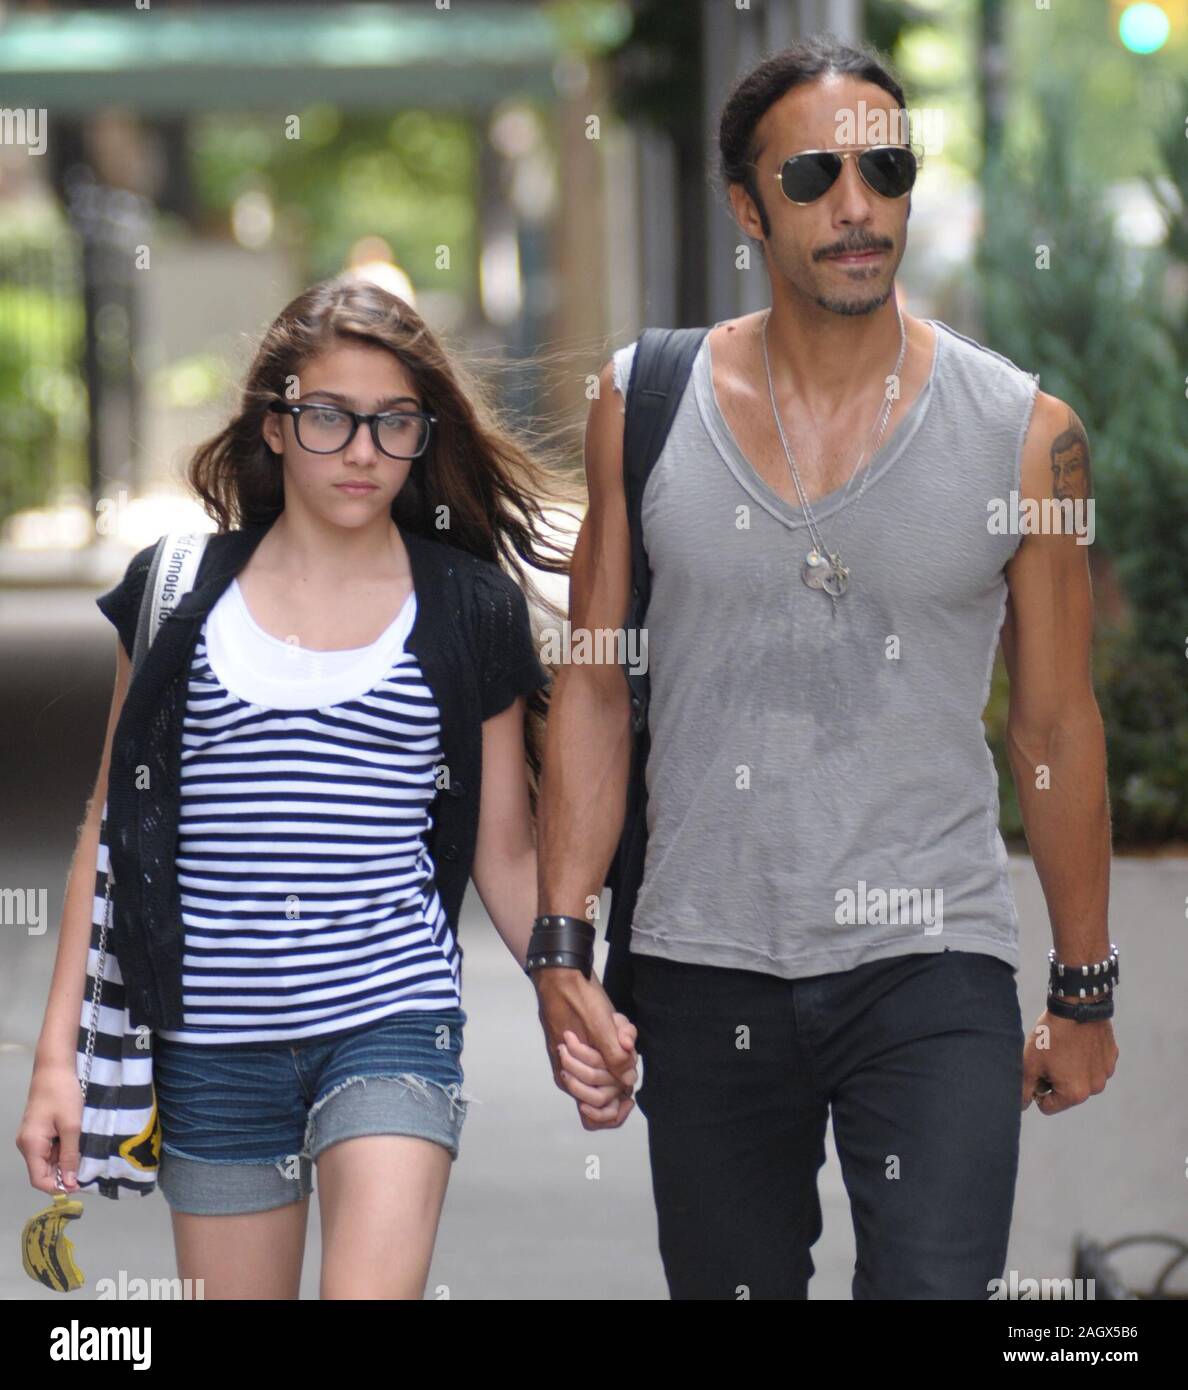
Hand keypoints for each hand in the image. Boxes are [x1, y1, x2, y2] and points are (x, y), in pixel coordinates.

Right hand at [16, 1063, 83, 1194]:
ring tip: (84, 1157)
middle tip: (86, 1172)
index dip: (58, 1187)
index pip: (39, 1180)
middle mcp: (26, 1145)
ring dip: (64, 1162)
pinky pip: (49, 1149)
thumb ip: (70, 1155)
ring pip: (47, 1161)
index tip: (79, 1186)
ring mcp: (31, 1138)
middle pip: (43, 1172)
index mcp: (30, 1145)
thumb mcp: (71, 1126)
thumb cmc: (63, 1095)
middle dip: (63, 1175)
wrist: (54, 1068)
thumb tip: (71, 1183)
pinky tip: (77, 1146)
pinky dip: (62, 1151)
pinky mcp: (38, 1131)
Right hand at [534, 968, 637, 1129]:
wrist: (561, 971)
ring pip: (615, 1064)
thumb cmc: (575, 997)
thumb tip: (628, 1081)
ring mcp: (584, 1056)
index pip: (594, 1114)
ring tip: (617, 1023)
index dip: (614, 1112)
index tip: (629, 1097)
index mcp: (570, 1075)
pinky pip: (613, 1048)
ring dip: (623, 1044)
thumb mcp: (598, 1025)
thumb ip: (614, 1056)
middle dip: (622, 1062)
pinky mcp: (591, 1042)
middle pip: (610, 1086)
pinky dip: (620, 1034)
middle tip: (620, 1037)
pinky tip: (617, 1020)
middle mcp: (575, 1070)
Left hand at [1022, 1011, 1117, 1113]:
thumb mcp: (1029, 1063)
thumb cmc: (1050, 1035)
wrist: (1076, 1006)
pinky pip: (1093, 1064)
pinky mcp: (1111, 1057)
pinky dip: (1083, 1057)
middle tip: (1048, 1056)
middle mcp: (1094, 1088)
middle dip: (1054, 1079)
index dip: (1036, 1089)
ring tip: (1062, 1047)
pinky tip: (1076, 1040)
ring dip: (1070, 1069)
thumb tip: (1023, 1105)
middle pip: (1065, 1093)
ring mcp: (1106, 1073)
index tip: (1036, 1070)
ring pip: (1080, 1078)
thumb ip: (1024, 1089)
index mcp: (1074, 1094)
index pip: (1048, 1106)